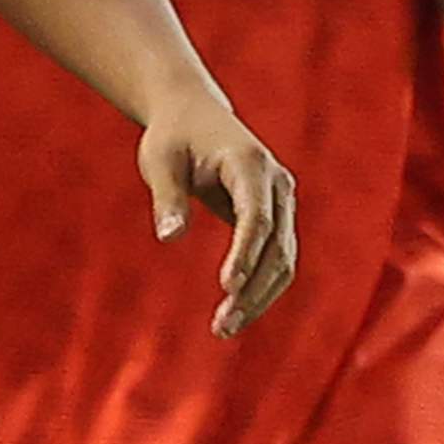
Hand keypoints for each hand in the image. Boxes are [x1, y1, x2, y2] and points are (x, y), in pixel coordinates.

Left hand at [138, 96, 300, 338]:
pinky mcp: (276, 216)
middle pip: (277, 247)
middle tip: (221, 327)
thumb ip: (167, 198)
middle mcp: (277, 184)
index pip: (256, 216)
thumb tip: (169, 238)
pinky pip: (277, 258)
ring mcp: (282, 201)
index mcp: (250, 164)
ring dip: (259, 296)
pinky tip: (236, 311)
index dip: (244, 253)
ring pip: (284, 259)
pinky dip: (260, 286)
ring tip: (224, 328)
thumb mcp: (159, 160)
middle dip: (252, 289)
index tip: (227, 286)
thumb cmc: (172, 137)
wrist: (194, 114)